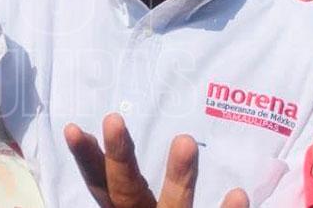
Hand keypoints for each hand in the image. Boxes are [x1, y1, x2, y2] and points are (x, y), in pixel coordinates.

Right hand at [64, 113, 248, 207]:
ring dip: (180, 176)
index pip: (101, 186)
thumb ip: (115, 193)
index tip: (74, 128)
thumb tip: (85, 146)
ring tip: (185, 140)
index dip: (87, 158)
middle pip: (126, 192)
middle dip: (120, 156)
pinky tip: (238, 194)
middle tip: (114, 119)